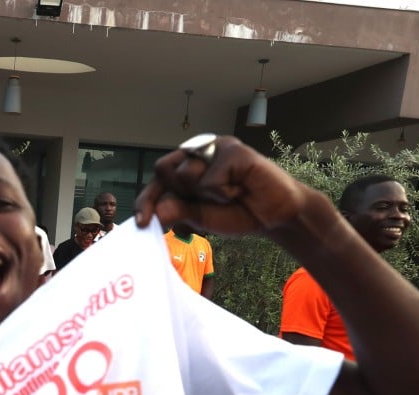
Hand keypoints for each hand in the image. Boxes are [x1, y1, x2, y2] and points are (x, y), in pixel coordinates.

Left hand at [134, 136, 316, 237]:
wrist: (275, 216)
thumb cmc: (237, 213)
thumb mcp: (200, 219)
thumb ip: (178, 212)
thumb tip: (156, 212)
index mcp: (185, 166)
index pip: (156, 180)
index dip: (146, 201)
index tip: (143, 223)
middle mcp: (197, 152)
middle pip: (164, 170)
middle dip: (179, 195)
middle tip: (206, 202)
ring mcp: (215, 147)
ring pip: (185, 174)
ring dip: (206, 195)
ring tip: (229, 194)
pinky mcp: (232, 149)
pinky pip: (210, 178)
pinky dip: (224, 193)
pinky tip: (240, 188)